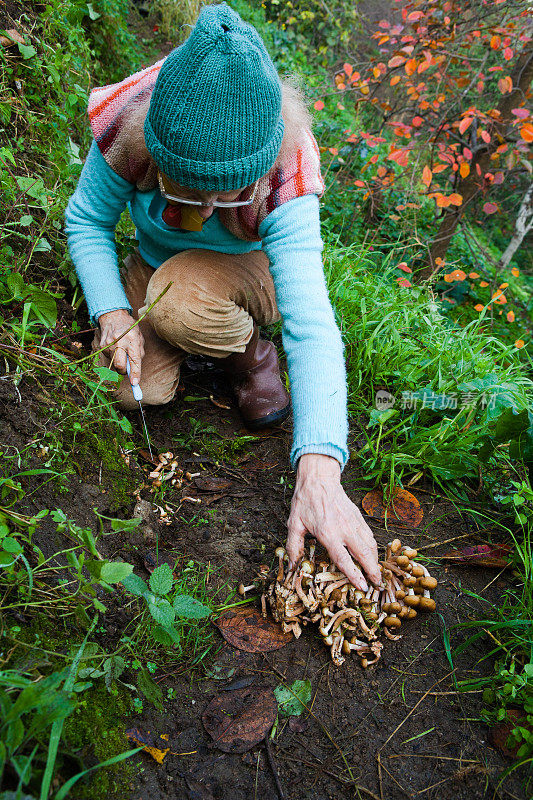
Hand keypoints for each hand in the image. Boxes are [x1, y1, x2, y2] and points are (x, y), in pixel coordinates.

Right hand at [98, 309, 144, 384]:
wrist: (113, 316)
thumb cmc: (130, 328)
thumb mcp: (139, 337)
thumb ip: (139, 353)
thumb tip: (136, 370)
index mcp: (132, 339)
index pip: (134, 360)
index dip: (135, 373)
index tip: (135, 383)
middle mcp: (119, 341)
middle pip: (120, 365)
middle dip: (124, 372)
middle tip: (127, 370)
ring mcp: (108, 343)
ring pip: (114, 363)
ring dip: (119, 362)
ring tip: (122, 351)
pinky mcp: (101, 346)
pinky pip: (109, 358)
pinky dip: (113, 356)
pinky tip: (115, 347)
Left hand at [286, 453, 380, 590]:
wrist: (318, 479)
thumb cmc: (305, 502)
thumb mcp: (294, 524)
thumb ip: (293, 546)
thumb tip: (292, 566)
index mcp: (328, 533)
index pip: (344, 559)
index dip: (354, 575)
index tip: (363, 587)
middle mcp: (344, 529)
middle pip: (364, 554)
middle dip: (373, 571)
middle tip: (378, 585)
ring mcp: (353, 522)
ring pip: (370, 545)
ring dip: (375, 561)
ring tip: (376, 574)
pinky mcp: (358, 517)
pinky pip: (369, 535)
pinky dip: (373, 548)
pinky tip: (372, 556)